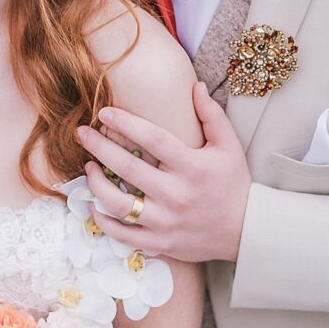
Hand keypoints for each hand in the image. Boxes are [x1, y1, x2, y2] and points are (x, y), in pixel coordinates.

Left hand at [75, 85, 250, 264]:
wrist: (247, 231)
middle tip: (81, 133)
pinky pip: (122, 234)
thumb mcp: (229, 147)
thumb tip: (194, 85)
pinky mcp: (160, 242)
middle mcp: (177, 195)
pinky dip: (102, 220)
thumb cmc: (234, 185)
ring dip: (96, 183)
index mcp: (193, 168)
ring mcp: (167, 221)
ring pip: (118, 203)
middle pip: (127, 168)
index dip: (125, 123)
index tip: (104, 113)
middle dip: (98, 147)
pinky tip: (93, 203)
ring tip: (88, 166)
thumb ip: (211, 115)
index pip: (153, 139)